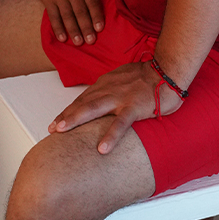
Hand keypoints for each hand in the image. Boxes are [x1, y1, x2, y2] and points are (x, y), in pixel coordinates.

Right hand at [39, 0, 118, 44]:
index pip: (92, 2)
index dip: (96, 15)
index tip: (100, 28)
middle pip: (80, 11)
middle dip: (85, 27)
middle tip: (91, 41)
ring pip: (67, 15)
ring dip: (73, 30)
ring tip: (79, 42)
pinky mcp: (48, 0)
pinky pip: (53, 16)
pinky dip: (58, 28)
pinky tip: (63, 38)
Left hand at [48, 60, 183, 153]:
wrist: (167, 70)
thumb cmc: (147, 77)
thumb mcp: (123, 79)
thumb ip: (110, 88)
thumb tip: (99, 100)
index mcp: (106, 83)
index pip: (83, 98)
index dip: (68, 111)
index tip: (56, 122)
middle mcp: (109, 89)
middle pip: (82, 103)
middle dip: (65, 116)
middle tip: (51, 128)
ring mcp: (120, 97)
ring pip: (93, 108)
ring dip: (75, 119)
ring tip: (61, 131)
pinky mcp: (134, 107)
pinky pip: (120, 123)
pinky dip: (110, 136)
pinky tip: (102, 148)